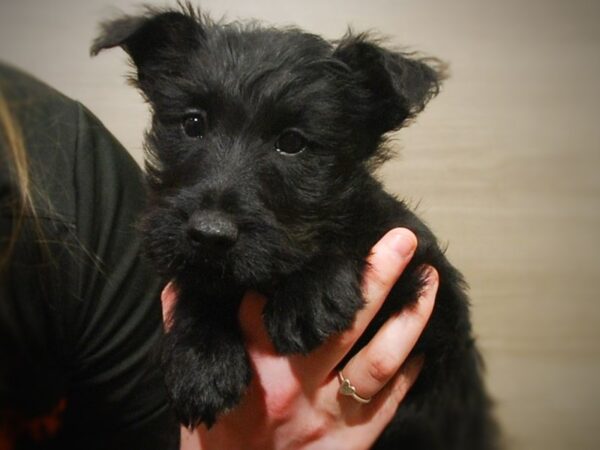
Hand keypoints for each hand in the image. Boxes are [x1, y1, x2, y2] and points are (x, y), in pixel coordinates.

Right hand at [162, 228, 437, 449]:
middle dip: (376, 276)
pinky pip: (390, 401)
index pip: (281, 301)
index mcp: (253, 362)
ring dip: (410, 317)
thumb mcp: (192, 378)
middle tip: (404, 237)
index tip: (331, 234)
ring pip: (380, 358)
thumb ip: (184, 328)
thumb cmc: (213, 436)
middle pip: (342, 321)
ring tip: (430, 280)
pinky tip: (424, 342)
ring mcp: (329, 413)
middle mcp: (296, 383)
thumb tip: (177, 283)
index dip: (306, 266)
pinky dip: (411, 370)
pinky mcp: (352, 441)